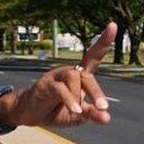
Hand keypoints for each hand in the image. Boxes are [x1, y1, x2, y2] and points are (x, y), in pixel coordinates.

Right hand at [0, 21, 116, 127]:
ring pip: (73, 77)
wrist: (30, 115)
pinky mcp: (45, 84)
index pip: (93, 56)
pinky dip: (69, 99)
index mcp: (79, 77)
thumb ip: (91, 115)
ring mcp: (56, 76)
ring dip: (79, 96)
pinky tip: (75, 111)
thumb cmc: (56, 110)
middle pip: (86, 74)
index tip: (113, 25)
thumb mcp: (78, 116)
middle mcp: (69, 72)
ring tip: (79, 113)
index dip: (103, 42)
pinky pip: (59, 89)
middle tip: (104, 107)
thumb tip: (107, 118)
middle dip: (96, 91)